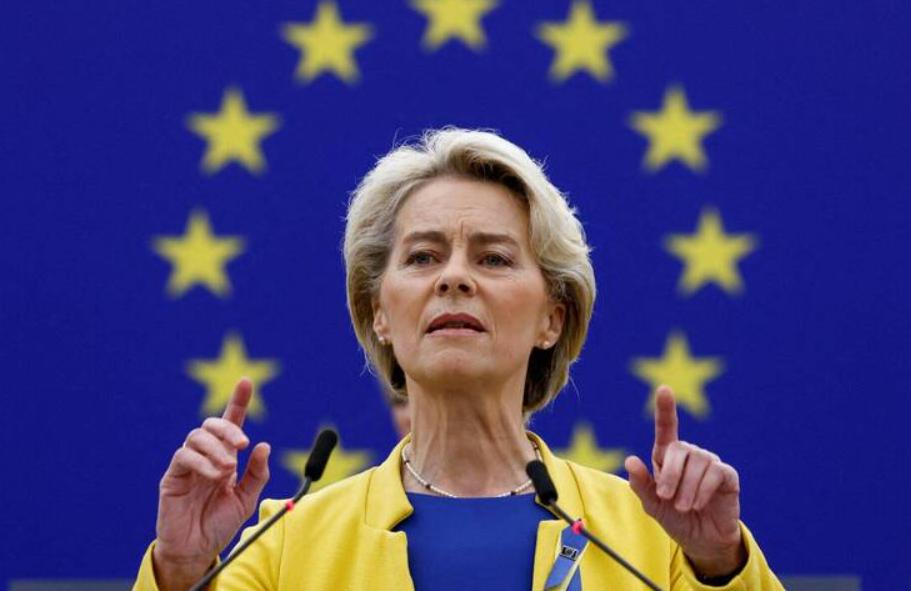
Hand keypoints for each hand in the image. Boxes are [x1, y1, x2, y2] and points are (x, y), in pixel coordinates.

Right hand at [152, 378, 270, 589]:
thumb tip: (263, 445)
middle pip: (211, 424)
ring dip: (216, 448)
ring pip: (196, 436)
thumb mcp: (246, 498)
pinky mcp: (172, 476)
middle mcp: (206, 455)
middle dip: (228, 427)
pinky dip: (202, 462)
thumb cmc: (220, 523)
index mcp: (225, 456)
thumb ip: (256, 473)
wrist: (197, 550)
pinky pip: (184, 456)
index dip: (238, 401)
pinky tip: (214, 476)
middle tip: (241, 445)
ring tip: (228, 469)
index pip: (231, 423)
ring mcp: (188, 464)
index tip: (245, 381)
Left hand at [624, 385, 744, 577]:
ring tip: (683, 507)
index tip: (664, 388)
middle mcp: (690, 455)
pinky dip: (702, 491)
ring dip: (686, 488)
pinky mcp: (726, 475)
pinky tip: (698, 504)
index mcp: (667, 458)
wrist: (701, 540)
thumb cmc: (675, 518)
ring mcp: (709, 463)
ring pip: (697, 462)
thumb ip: (641, 484)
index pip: (666, 428)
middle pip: (679, 449)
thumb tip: (629, 460)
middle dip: (669, 475)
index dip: (665, 408)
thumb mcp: (652, 505)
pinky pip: (714, 473)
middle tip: (666, 498)